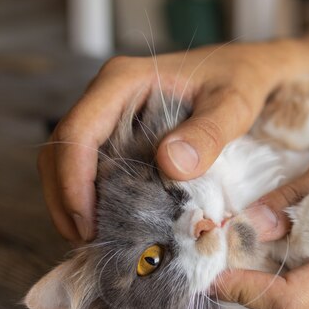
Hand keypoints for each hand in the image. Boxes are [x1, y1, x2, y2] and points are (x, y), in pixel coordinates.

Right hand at [38, 40, 303, 241]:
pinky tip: (108, 219)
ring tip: (93, 236)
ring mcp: (111, 112)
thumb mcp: (233, 106)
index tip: (87, 222)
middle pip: (62, 147)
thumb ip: (208, 134)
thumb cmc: (240, 81)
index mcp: (125, 81)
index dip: (73, 180)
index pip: (79, 131)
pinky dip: (91, 193)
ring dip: (72, 198)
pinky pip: (91, 162)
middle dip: (65, 197)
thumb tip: (169, 165)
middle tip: (86, 239)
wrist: (245, 70)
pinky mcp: (119, 129)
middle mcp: (108, 94)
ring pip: (69, 157)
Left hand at [213, 147, 308, 308]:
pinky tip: (244, 256)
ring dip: (242, 298)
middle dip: (233, 307)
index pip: (285, 302)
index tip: (211, 268)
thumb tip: (244, 225)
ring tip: (220, 262)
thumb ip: (287, 200)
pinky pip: (286, 298)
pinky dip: (257, 286)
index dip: (242, 290)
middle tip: (206, 272)